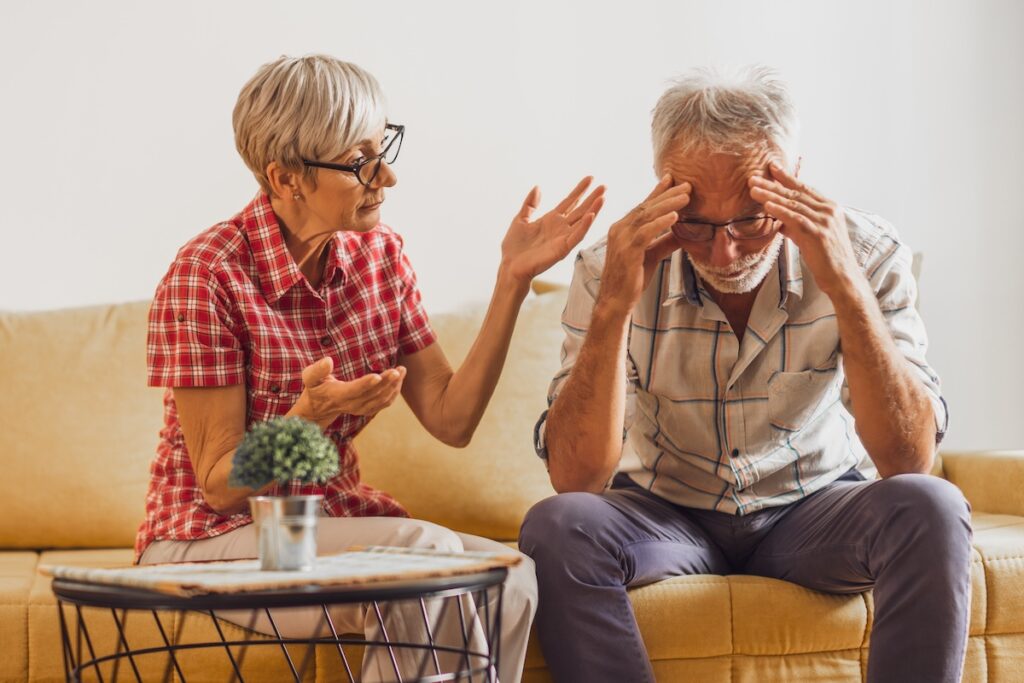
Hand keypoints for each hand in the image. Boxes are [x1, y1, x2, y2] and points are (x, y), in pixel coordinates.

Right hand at [292, 357, 405, 428]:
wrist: (317, 409)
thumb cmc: (314, 389)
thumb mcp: (309, 378)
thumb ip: (317, 370)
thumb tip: (328, 360)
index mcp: (338, 395)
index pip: (354, 390)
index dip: (366, 384)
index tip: (378, 376)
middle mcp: (352, 404)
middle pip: (372, 394)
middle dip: (387, 382)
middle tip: (398, 370)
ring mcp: (361, 409)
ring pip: (381, 400)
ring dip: (394, 386)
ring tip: (402, 371)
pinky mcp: (367, 409)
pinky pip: (384, 403)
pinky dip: (393, 393)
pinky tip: (399, 380)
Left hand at [500, 176, 604, 283]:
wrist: (510, 266)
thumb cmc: (514, 247)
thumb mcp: (520, 219)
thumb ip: (530, 204)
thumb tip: (538, 187)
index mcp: (551, 220)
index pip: (570, 201)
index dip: (580, 190)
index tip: (590, 178)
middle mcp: (560, 228)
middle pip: (580, 209)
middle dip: (592, 198)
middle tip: (604, 186)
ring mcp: (563, 238)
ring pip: (582, 222)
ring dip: (593, 210)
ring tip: (603, 198)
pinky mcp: (562, 249)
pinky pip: (576, 236)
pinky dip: (584, 226)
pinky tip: (592, 215)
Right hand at [597, 175, 690, 314]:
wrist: (615, 302)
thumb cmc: (631, 281)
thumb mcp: (651, 256)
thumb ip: (665, 243)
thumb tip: (684, 235)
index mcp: (622, 229)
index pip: (643, 206)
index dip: (658, 192)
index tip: (672, 180)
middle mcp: (619, 230)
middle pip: (646, 207)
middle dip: (667, 194)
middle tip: (687, 185)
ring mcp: (621, 239)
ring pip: (646, 215)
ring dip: (668, 204)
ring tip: (686, 197)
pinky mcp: (627, 251)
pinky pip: (645, 232)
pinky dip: (660, 223)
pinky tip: (675, 217)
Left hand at [748, 162, 863, 297]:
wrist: (843, 278)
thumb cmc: (826, 259)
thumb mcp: (810, 237)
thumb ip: (796, 226)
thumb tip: (779, 220)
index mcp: (829, 208)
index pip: (804, 189)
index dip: (787, 178)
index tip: (772, 167)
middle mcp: (829, 210)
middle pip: (796, 193)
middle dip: (773, 184)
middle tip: (754, 177)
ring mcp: (825, 221)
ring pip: (793, 204)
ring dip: (771, 195)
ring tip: (753, 189)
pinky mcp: (819, 234)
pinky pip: (796, 219)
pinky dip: (781, 211)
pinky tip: (767, 206)